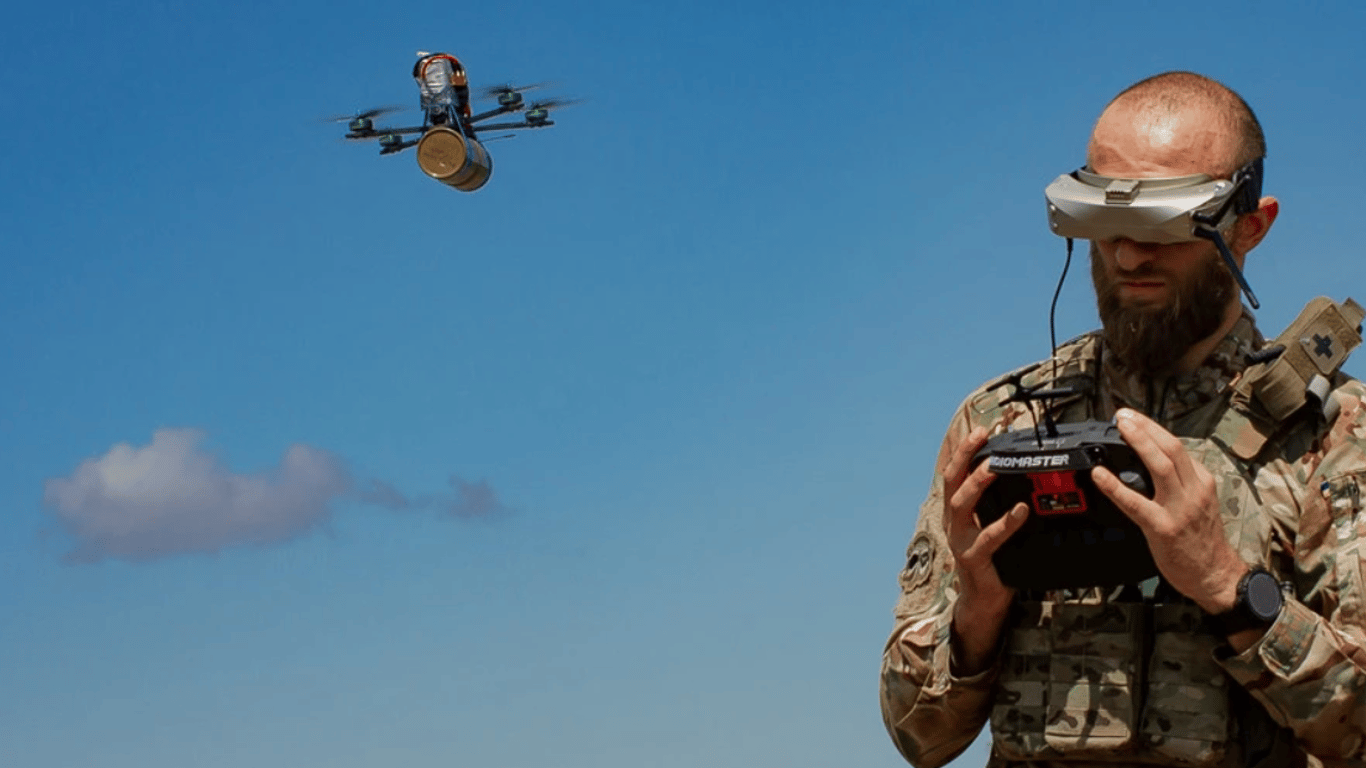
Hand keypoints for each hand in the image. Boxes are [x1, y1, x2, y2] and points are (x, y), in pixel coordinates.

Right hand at [943, 427, 1028, 673]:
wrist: (986, 602)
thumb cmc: (995, 560)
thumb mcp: (993, 526)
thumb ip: (1001, 505)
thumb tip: (1029, 475)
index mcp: (957, 512)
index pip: (954, 474)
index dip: (963, 450)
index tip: (979, 429)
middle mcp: (953, 523)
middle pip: (951, 482)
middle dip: (964, 456)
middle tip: (982, 437)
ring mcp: (960, 541)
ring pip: (962, 505)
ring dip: (978, 483)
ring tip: (996, 466)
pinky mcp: (974, 560)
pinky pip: (989, 538)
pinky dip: (1005, 522)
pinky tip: (1022, 511)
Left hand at [1091, 409, 1245, 613]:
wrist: (1214, 574)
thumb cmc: (1202, 540)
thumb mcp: (1199, 502)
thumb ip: (1180, 481)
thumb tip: (1151, 460)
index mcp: (1202, 482)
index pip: (1177, 447)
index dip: (1153, 429)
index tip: (1134, 418)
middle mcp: (1194, 491)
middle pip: (1171, 448)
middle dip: (1146, 427)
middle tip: (1123, 415)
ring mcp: (1179, 509)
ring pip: (1160, 466)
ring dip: (1138, 443)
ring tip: (1119, 429)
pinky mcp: (1163, 527)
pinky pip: (1136, 503)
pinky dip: (1115, 486)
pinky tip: (1100, 475)